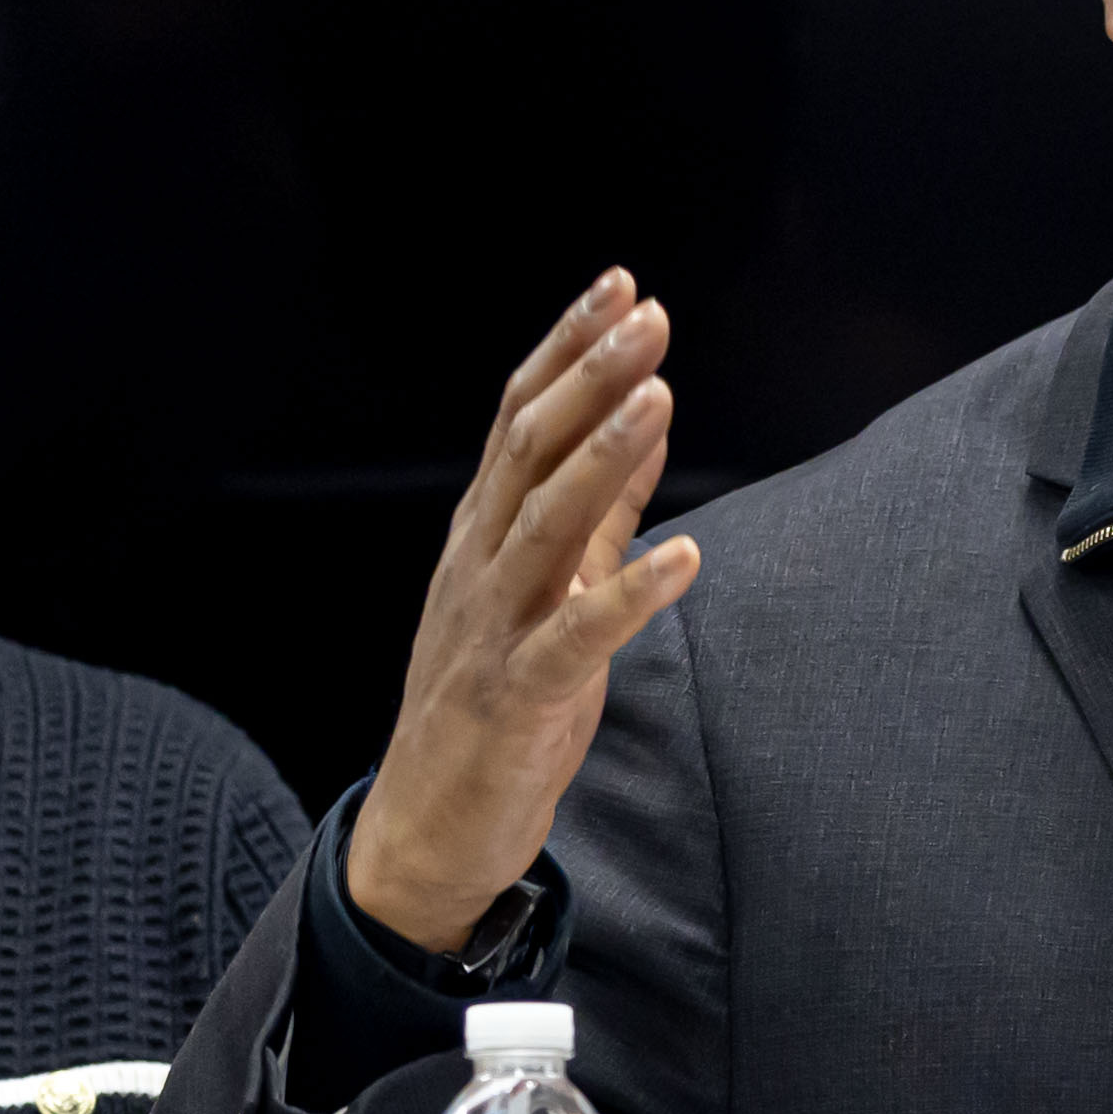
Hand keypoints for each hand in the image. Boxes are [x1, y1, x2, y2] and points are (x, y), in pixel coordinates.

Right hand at [343, 272, 701, 952]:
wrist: (426, 827)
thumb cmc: (493, 704)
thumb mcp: (548, 590)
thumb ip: (598, 513)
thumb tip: (645, 424)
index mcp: (481, 533)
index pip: (519, 417)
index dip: (567, 348)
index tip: (621, 286)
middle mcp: (477, 564)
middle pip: (529, 449)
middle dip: (589, 376)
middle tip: (646, 314)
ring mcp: (492, 626)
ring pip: (543, 524)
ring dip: (603, 456)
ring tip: (657, 395)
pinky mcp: (517, 694)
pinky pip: (576, 636)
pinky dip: (630, 595)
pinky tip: (686, 560)